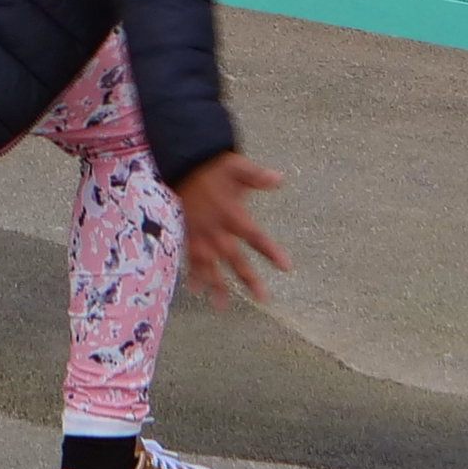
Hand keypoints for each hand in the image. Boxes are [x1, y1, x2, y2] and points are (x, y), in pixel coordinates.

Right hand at [171, 149, 289, 304]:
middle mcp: (216, 228)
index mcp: (232, 214)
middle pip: (235, 258)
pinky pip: (189, 257)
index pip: (255, 236)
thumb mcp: (236, 166)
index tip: (286, 267)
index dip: (270, 252)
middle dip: (248, 278)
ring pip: (209, 264)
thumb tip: (279, 178)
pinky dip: (192, 274)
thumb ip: (256, 176)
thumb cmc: (212, 165)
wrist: (181, 162)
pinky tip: (194, 290)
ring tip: (222, 305)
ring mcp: (200, 234)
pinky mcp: (187, 233)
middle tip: (262, 298)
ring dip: (216, 285)